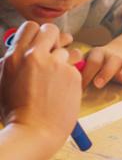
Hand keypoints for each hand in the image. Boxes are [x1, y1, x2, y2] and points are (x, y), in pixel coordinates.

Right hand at [0, 22, 81, 151]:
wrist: (34, 131)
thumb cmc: (16, 113)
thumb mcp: (4, 82)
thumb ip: (13, 63)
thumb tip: (20, 51)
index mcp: (13, 57)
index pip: (30, 27)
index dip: (37, 33)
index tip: (41, 42)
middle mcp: (34, 56)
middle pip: (51, 30)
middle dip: (55, 37)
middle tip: (57, 47)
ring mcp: (55, 64)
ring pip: (67, 48)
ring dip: (67, 57)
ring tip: (62, 72)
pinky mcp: (71, 74)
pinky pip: (76, 64)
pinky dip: (73, 73)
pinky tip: (66, 86)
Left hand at [81, 46, 121, 88]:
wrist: (120, 52)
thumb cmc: (99, 66)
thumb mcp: (87, 64)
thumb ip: (78, 69)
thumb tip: (61, 77)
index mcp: (99, 53)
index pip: (92, 60)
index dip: (86, 72)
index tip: (80, 86)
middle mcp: (114, 55)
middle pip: (112, 59)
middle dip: (105, 72)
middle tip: (99, 84)